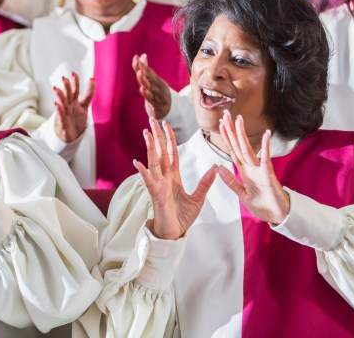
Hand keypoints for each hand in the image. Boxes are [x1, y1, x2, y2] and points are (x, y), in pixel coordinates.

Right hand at [54, 72, 94, 142]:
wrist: (70, 135)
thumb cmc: (75, 119)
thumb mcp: (84, 106)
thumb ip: (89, 93)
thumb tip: (92, 79)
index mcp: (74, 101)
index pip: (75, 90)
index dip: (75, 82)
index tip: (74, 73)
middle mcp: (69, 105)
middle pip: (68, 94)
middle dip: (66, 87)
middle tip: (64, 78)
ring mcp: (65, 113)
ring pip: (62, 103)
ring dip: (60, 96)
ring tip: (56, 89)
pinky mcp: (62, 122)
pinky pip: (61, 115)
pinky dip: (59, 110)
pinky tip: (57, 104)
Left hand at [132, 54, 171, 119]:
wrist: (168, 107)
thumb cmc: (157, 91)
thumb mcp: (152, 81)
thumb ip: (146, 69)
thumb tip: (142, 55)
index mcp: (156, 80)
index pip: (148, 71)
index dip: (142, 65)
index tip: (136, 57)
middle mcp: (158, 87)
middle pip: (150, 79)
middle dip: (144, 73)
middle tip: (139, 67)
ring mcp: (159, 96)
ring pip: (151, 90)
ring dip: (146, 84)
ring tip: (141, 78)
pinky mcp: (158, 106)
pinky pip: (153, 101)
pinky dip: (148, 95)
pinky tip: (143, 90)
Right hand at [134, 118, 217, 239]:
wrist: (175, 233)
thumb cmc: (183, 217)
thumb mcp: (198, 198)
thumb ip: (205, 183)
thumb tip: (216, 167)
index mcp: (174, 177)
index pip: (171, 153)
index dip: (169, 139)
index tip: (166, 124)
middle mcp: (164, 177)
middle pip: (160, 152)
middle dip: (157, 136)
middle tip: (152, 119)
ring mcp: (158, 184)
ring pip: (153, 162)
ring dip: (150, 147)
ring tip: (146, 133)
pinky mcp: (155, 194)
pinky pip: (148, 181)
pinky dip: (143, 172)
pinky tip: (137, 162)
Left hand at [217, 110, 288, 224]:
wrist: (277, 215)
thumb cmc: (262, 205)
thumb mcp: (241, 194)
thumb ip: (231, 181)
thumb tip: (218, 168)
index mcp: (244, 170)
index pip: (232, 150)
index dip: (226, 137)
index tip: (221, 123)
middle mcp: (250, 166)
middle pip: (238, 145)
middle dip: (231, 130)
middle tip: (226, 114)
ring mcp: (259, 168)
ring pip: (248, 148)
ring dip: (242, 134)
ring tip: (238, 119)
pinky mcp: (268, 174)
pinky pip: (266, 158)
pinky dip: (266, 146)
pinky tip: (266, 134)